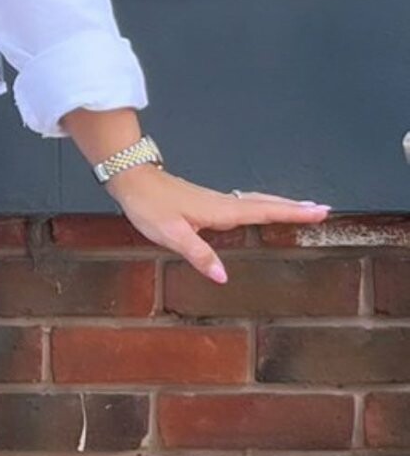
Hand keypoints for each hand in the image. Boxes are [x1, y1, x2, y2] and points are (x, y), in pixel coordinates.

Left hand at [103, 164, 330, 282]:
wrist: (132, 179)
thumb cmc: (150, 205)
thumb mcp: (171, 234)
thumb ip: (198, 254)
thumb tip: (223, 277)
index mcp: (220, 211)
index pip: (263, 212)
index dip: (291, 214)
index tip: (319, 211)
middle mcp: (223, 203)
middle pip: (266, 204)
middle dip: (294, 208)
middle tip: (322, 209)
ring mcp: (216, 201)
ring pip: (256, 201)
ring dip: (280, 205)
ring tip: (301, 208)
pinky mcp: (207, 201)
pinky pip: (244, 202)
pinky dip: (261, 205)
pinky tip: (260, 210)